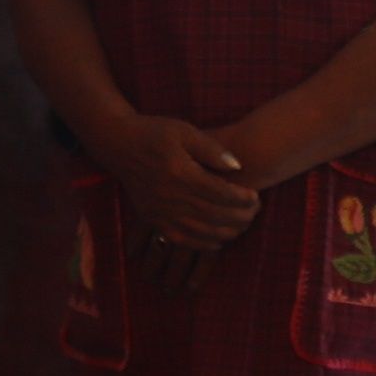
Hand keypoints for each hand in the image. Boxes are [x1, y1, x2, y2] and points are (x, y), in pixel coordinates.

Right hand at [110, 115, 256, 251]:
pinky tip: (219, 239)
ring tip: (243, 224)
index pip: (220, 193)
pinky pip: (182, 240)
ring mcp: (160, 212)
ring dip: (227, 232)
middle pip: (214, 215)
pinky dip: (204, 244)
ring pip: (201, 232)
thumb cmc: (155, 133)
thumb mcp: (185, 131)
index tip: (255, 196)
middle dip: (240, 217)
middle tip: (256, 212)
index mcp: (180, 172)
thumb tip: (238, 167)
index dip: (242, 199)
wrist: (119, 145)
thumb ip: (212, 149)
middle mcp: (170, 196)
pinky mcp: (153, 220)